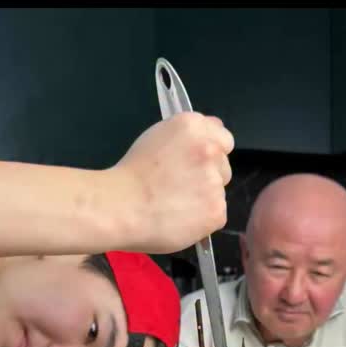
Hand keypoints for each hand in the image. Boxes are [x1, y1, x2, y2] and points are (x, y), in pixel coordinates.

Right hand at [109, 112, 233, 253]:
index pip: (222, 137)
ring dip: (204, 198)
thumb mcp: (156, 138)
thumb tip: (210, 136)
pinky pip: (216, 214)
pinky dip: (202, 220)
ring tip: (175, 205)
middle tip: (180, 187)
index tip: (194, 164)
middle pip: (223, 165)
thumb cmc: (131, 175)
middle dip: (208, 175)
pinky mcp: (217, 211)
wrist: (121, 208)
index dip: (208, 152)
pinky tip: (180, 219)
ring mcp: (216, 182)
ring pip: (219, 192)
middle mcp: (210, 150)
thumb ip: (188, 137)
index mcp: (193, 126)